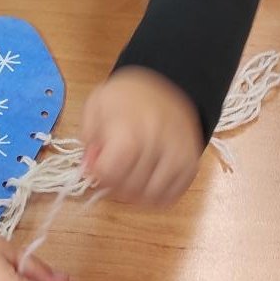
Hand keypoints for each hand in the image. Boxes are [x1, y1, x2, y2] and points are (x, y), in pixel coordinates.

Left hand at [81, 67, 201, 205]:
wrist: (165, 83)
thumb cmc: (126, 97)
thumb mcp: (96, 106)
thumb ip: (88, 139)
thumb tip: (89, 168)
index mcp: (130, 126)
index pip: (110, 171)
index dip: (99, 173)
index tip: (98, 164)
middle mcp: (157, 142)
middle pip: (130, 187)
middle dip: (115, 184)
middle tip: (114, 169)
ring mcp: (178, 155)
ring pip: (152, 196)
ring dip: (136, 193)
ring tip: (130, 174)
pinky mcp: (192, 164)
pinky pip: (173, 196)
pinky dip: (158, 195)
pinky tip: (148, 178)